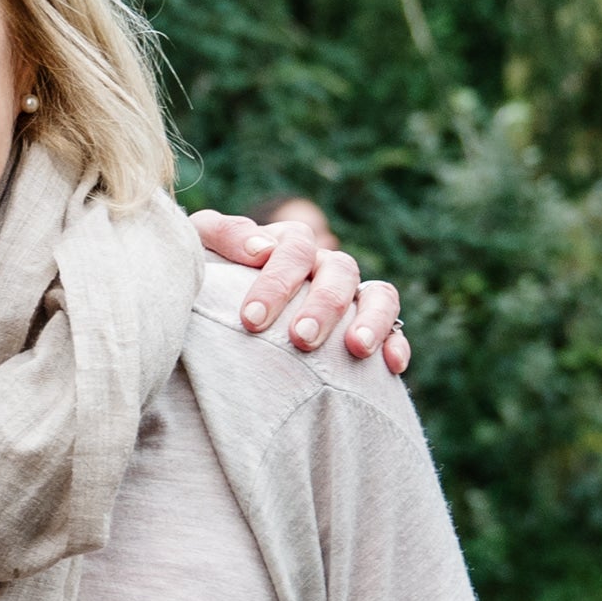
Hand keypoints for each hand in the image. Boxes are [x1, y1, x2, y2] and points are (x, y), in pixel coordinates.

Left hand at [186, 196, 409, 372]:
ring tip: (355, 348)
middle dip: (322, 305)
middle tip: (300, 338)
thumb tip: (259, 248)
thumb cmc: (213, 279)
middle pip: (339, 271)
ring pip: (378, 294)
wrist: (225, 312)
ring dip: (371, 319)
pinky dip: (397, 342)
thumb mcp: (204, 248)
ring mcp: (352, 294)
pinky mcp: (370, 326)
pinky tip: (392, 365)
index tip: (252, 318)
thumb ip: (220, 234)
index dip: (276, 282)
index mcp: (289, 243)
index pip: (294, 249)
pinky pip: (395, 329)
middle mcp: (325, 265)